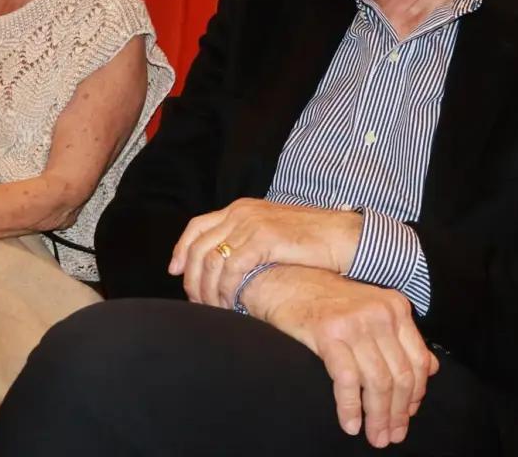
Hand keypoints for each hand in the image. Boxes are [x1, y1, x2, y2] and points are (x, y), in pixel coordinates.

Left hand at [168, 198, 362, 307]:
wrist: (343, 237)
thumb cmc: (312, 242)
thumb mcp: (272, 235)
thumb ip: (247, 242)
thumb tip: (225, 264)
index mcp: (241, 209)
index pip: (197, 227)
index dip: (181, 250)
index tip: (175, 272)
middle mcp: (241, 213)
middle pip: (198, 246)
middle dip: (191, 278)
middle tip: (195, 302)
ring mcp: (252, 224)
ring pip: (210, 261)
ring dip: (207, 290)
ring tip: (213, 309)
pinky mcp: (264, 239)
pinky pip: (230, 269)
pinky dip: (225, 290)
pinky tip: (231, 304)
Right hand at [245, 265, 437, 448]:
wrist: (284, 281)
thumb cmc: (326, 300)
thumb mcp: (371, 311)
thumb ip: (400, 337)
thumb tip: (432, 368)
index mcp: (395, 307)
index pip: (418, 359)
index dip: (416, 394)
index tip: (407, 415)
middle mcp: (380, 313)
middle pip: (400, 375)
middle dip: (397, 413)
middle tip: (391, 436)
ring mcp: (355, 322)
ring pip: (378, 381)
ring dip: (377, 416)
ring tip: (375, 437)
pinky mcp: (328, 333)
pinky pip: (348, 380)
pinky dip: (350, 407)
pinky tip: (350, 424)